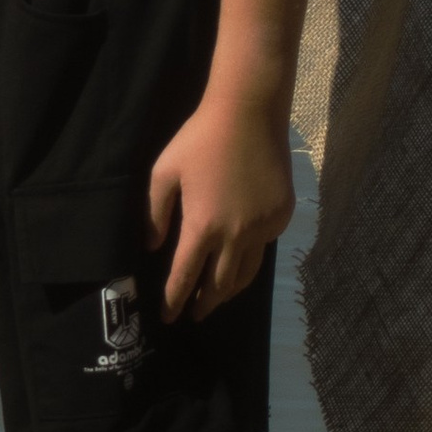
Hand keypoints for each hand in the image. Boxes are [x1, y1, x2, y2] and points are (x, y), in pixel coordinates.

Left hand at [148, 91, 294, 317]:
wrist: (249, 114)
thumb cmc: (200, 139)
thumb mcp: (164, 172)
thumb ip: (155, 213)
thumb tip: (151, 246)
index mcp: (203, 226)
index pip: (185, 276)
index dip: (174, 300)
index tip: (168, 318)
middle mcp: (236, 235)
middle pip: (220, 285)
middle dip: (205, 304)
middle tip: (195, 315)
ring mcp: (263, 227)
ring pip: (247, 273)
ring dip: (230, 291)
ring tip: (218, 298)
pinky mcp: (281, 216)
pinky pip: (264, 247)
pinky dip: (249, 258)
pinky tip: (240, 257)